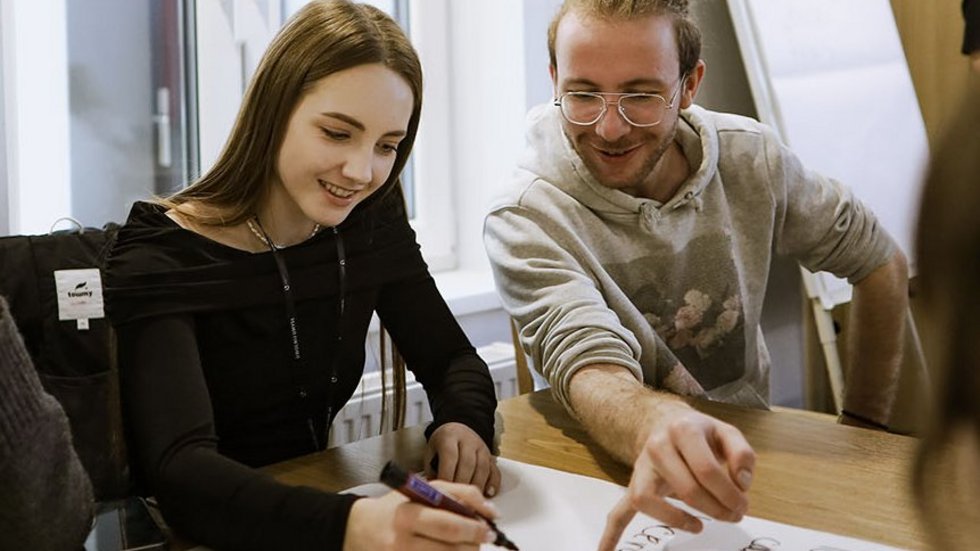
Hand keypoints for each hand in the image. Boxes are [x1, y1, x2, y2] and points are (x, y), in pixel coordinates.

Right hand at [343, 480, 498, 549]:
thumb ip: (457, 493)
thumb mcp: (421, 490)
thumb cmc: (395, 508)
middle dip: (475, 541)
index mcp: (408, 514)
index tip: (490, 524)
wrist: (358, 530)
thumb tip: (490, 511)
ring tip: (469, 545)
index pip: (449, 522)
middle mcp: (403, 540)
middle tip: (486, 537)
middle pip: (450, 546)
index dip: (475, 525)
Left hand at [425, 422, 500, 496]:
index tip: (443, 492)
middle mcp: (468, 440)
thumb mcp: (431, 452)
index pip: (450, 456)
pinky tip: (488, 494)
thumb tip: (436, 492)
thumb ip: (432, 471)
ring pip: (482, 468)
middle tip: (456, 500)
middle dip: (461, 484)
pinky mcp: (491, 456)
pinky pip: (495, 471)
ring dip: (476, 487)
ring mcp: (481, 448)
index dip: (447, 475)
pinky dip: (493, 483)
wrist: (457, 429)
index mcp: (449, 437)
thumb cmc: (442, 445)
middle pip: (467, 464)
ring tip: (469, 501)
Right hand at [598, 404, 755, 550]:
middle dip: (715, 509)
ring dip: (677, 520)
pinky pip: (619, 511)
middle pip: (686, 489)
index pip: (707, 470)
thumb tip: (740, 484)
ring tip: (698, 526)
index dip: (729, 494)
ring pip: (649, 500)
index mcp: (683, 429)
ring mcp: (642, 468)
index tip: (742, 505)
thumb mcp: (726, 432)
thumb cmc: (699, 433)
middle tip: (733, 516)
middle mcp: (657, 446)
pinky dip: (612, 534)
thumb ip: (742, 454)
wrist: (665, 423)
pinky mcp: (635, 486)